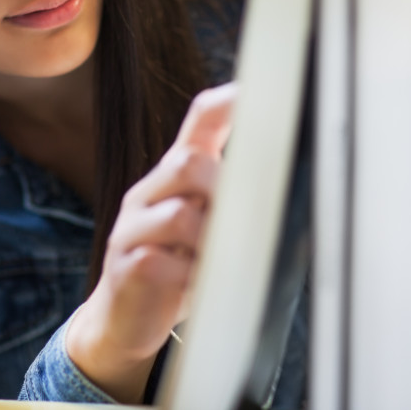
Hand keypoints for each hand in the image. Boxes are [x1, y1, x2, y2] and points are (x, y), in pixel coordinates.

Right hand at [66, 82, 235, 402]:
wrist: (123, 318)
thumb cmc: (176, 265)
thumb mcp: (204, 219)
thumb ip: (233, 190)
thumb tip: (288, 168)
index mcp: (174, 176)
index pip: (200, 120)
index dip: (228, 103)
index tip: (255, 93)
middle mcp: (148, 193)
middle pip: (186, 163)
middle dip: (222, 190)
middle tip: (243, 223)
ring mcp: (131, 229)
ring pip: (178, 215)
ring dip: (210, 240)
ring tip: (222, 262)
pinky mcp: (126, 268)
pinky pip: (159, 262)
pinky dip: (189, 276)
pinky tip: (199, 286)